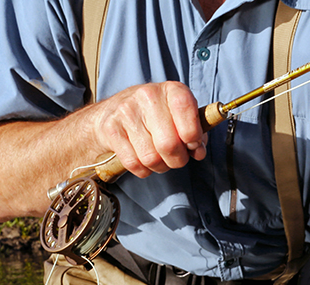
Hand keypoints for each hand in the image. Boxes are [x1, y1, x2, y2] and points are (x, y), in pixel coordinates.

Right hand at [91, 82, 206, 177]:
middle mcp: (147, 96)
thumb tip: (198, 151)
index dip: (193, 134)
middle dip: (177, 159)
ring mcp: (126, 111)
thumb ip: (196, 133)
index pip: (185, 107)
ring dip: (160, 166)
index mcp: (171, 90)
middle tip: (176, 158)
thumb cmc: (155, 117)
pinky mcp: (111, 129)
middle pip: (169, 144)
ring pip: (151, 158)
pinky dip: (143, 169)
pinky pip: (134, 163)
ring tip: (159, 158)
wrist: (112, 112)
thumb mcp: (179, 117)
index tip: (192, 144)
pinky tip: (143, 160)